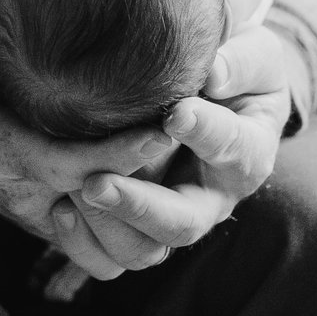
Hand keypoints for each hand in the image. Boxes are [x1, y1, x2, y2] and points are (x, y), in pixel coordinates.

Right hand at [0, 75, 174, 277]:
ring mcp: (51, 221)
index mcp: (9, 156)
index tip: (163, 128)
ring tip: (177, 176)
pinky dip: (133, 237)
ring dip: (145, 222)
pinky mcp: (63, 231)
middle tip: (189, 147)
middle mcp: (33, 199)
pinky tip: (157, 193)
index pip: (73, 166)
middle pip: (104, 208)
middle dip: (149, 186)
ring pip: (110, 253)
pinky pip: (105, 256)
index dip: (121, 152)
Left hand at [70, 27, 298, 260]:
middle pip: (182, 224)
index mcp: (247, 156)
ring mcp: (172, 219)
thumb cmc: (238, 72)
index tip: (175, 113)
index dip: (205, 132)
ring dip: (106, 223)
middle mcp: (211, 200)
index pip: (232, 149)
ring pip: (144, 250)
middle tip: (97, 182)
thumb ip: (241, 64)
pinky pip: (111, 257)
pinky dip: (84, 242)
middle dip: (139, 206)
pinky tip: (61, 208)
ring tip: (73, 189)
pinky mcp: (138, 228)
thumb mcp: (255, 58)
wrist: (219, 99)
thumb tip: (213, 75)